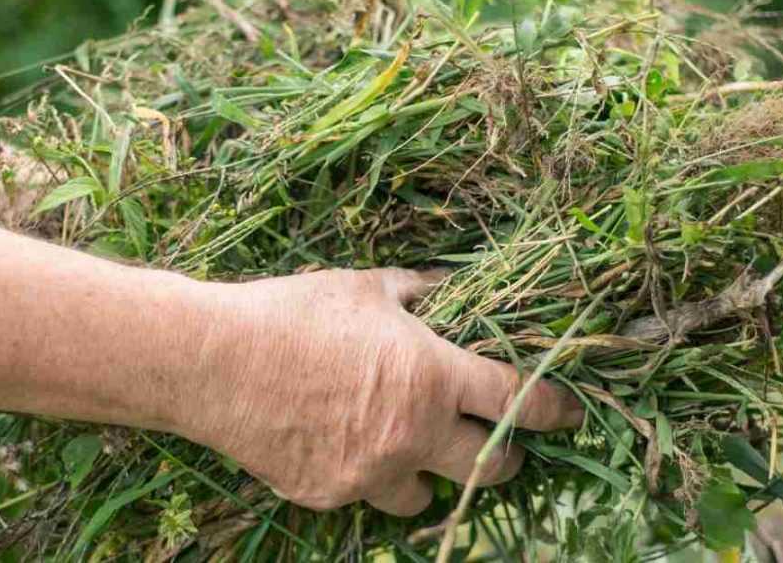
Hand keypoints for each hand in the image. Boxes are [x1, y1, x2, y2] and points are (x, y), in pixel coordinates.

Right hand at [174, 268, 584, 515]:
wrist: (214, 363)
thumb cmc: (292, 313)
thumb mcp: (363, 288)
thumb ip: (416, 293)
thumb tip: (446, 287)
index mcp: (434, 375)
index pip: (519, 400)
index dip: (555, 410)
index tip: (569, 414)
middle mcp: (414, 433)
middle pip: (490, 466)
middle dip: (505, 457)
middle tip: (502, 445)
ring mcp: (373, 472)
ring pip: (432, 495)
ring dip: (436, 475)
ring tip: (423, 453)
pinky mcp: (333, 495)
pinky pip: (370, 495)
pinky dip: (373, 476)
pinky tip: (354, 449)